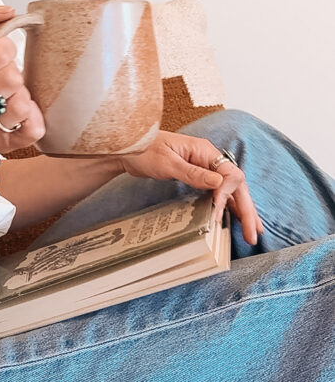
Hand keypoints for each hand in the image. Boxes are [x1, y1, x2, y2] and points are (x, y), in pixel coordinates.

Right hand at [0, 4, 44, 155]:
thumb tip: (7, 11)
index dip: (5, 46)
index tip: (0, 50)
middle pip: (11, 80)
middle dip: (12, 70)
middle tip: (0, 74)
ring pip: (21, 107)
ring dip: (21, 94)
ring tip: (8, 93)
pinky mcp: (4, 146)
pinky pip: (32, 132)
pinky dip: (34, 118)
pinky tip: (22, 110)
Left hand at [119, 131, 264, 244]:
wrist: (126, 148)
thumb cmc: (143, 150)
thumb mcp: (167, 163)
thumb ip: (192, 173)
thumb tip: (218, 184)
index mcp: (204, 151)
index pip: (230, 175)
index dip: (228, 195)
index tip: (218, 211)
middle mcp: (208, 159)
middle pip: (235, 185)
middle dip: (246, 208)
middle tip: (254, 233)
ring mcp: (203, 167)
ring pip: (229, 190)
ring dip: (241, 209)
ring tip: (252, 231)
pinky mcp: (195, 176)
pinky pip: (217, 192)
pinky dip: (226, 206)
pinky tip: (233, 219)